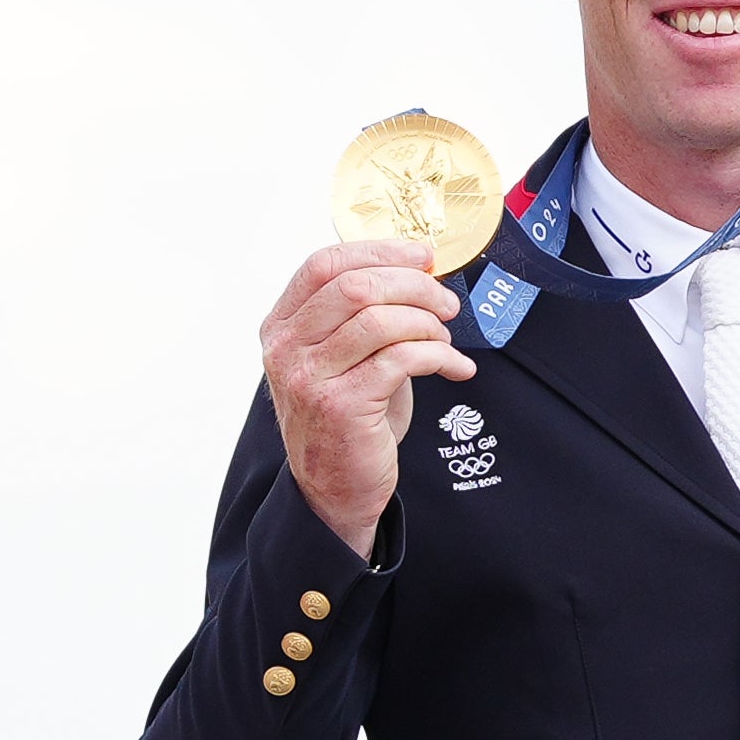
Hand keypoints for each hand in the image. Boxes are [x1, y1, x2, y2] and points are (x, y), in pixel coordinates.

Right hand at [262, 241, 473, 554]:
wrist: (335, 487)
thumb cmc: (350, 416)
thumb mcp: (345, 357)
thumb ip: (364, 316)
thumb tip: (418, 271)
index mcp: (282, 325)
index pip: (323, 265)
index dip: (379, 251)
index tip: (423, 255)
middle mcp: (286, 347)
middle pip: (356, 286)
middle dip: (415, 287)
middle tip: (448, 303)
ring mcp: (309, 376)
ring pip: (381, 320)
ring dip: (429, 325)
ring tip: (447, 341)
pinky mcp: (341, 405)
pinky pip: (402, 360)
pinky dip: (441, 357)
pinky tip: (457, 369)